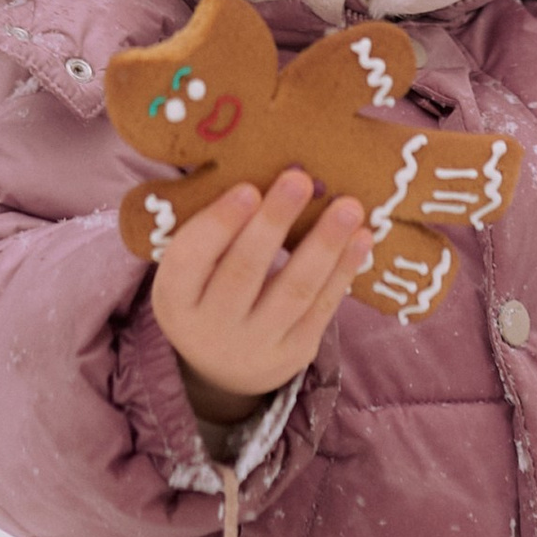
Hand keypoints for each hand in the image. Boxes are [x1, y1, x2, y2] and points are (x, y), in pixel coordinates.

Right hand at [151, 169, 372, 422]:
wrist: (223, 366)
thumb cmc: (208, 291)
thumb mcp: (193, 271)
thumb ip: (215, 231)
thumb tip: (264, 169)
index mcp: (175, 299)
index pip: (190, 259)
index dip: (218, 224)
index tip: (248, 187)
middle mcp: (211, 328)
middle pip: (243, 272)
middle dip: (274, 223)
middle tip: (299, 180)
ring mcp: (255, 345)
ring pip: (293, 292)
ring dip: (324, 245)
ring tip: (347, 207)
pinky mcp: (295, 354)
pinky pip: (322, 309)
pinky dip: (344, 271)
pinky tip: (361, 238)